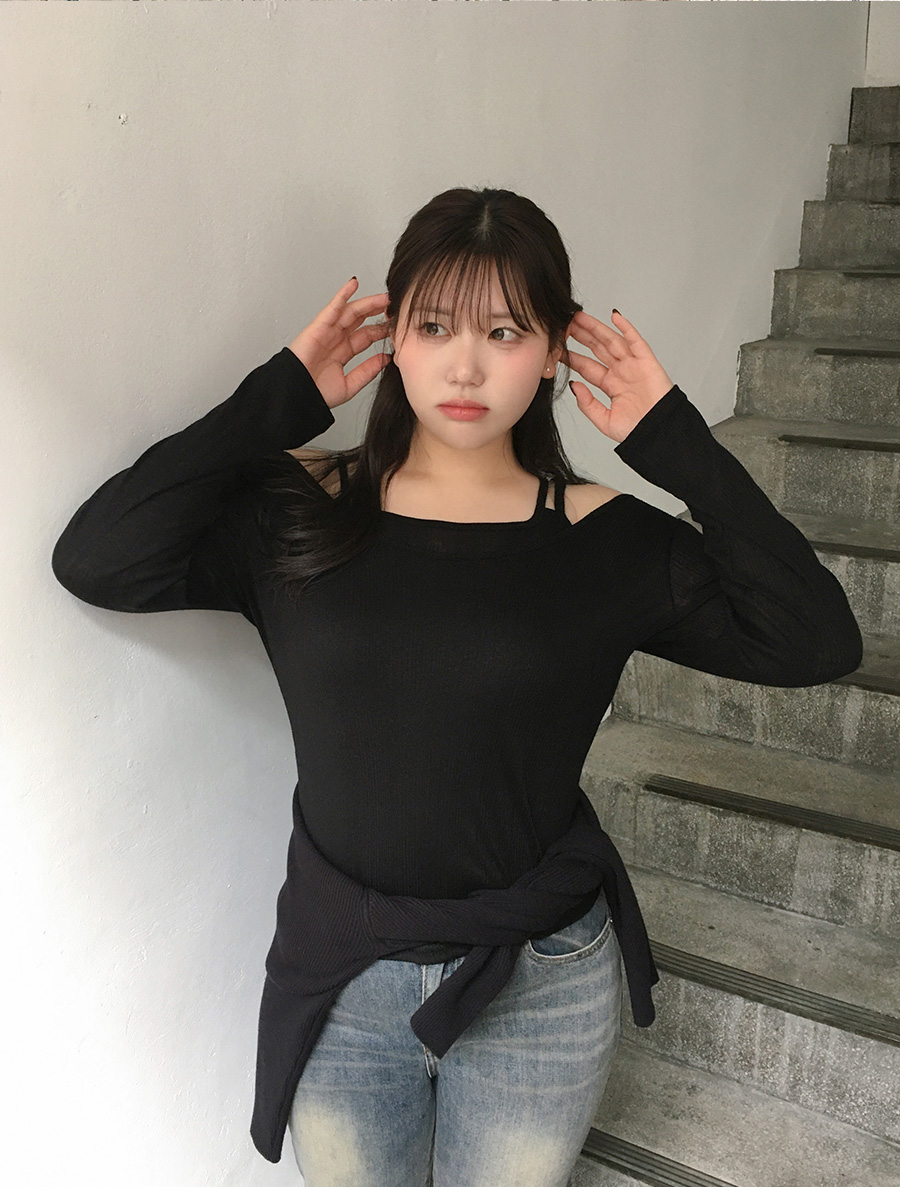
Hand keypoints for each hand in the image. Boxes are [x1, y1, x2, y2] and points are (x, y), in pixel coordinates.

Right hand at [289, 278, 390, 408]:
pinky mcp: (318, 327)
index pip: (365, 337)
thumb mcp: (350, 385)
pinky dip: (342, 295)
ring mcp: (327, 332)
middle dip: (377, 312)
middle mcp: (335, 340)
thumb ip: (367, 371)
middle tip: (393, 306)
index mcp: (342, 353)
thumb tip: (385, 359)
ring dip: (367, 303)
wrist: (297, 396)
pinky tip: (353, 284)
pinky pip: (332, 308)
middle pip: (360, 321)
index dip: (380, 330)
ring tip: (384, 297)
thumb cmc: (315, 393)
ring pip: (350, 312)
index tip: (396, 326)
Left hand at [565, 310, 674, 443]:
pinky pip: (636, 341)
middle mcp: (621, 372)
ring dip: (597, 328)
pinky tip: (614, 316)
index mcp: (611, 385)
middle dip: (582, 336)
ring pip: (612, 341)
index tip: (558, 347)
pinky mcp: (647, 361)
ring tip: (580, 317)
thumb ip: (588, 404)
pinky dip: (626, 328)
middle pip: (598, 349)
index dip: (573, 356)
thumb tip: (574, 386)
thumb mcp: (604, 420)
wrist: (658, 434)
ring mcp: (633, 365)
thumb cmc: (637, 430)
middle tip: (566, 323)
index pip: (587, 366)